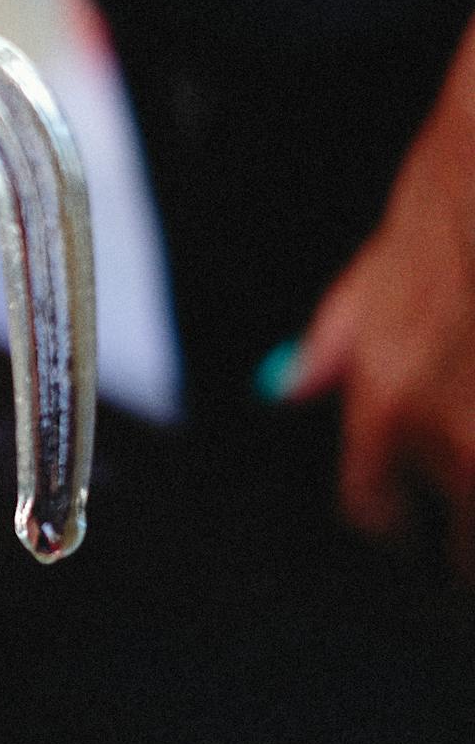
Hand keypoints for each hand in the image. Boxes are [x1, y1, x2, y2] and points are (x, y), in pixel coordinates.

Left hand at [290, 18, 474, 581]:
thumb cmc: (464, 191)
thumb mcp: (384, 266)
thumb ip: (340, 341)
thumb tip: (288, 386)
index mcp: (392, 406)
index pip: (376, 515)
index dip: (402, 521)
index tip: (423, 521)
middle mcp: (465, 440)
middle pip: (467, 552)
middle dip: (472, 531)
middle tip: (471, 499)